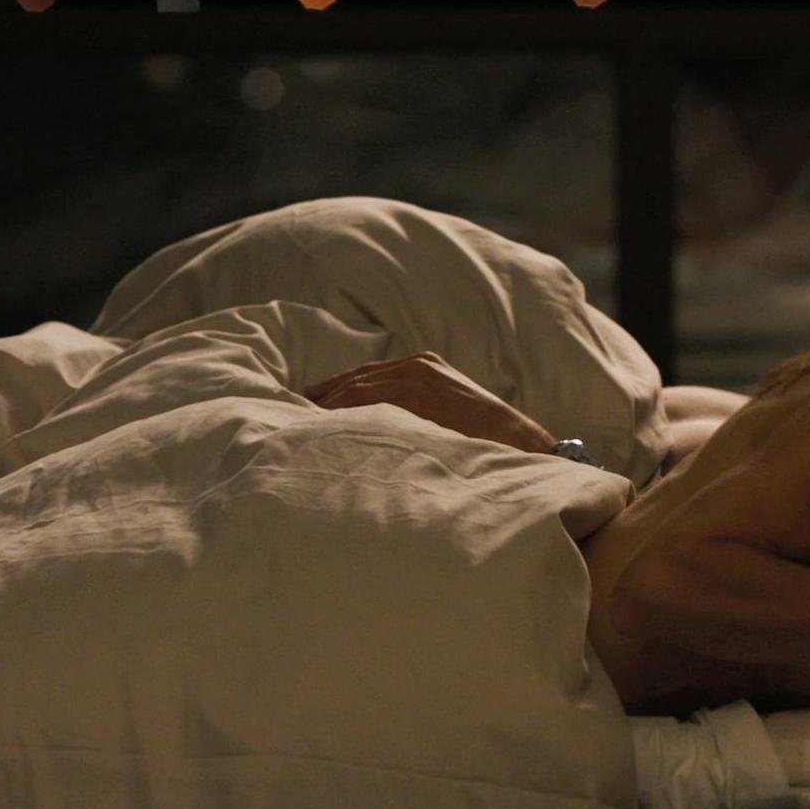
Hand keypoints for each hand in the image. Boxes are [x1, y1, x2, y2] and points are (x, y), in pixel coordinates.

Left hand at [305, 353, 555, 453]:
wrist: (517, 443)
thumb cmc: (485, 441)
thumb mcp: (448, 416)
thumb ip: (417, 413)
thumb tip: (383, 432)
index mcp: (425, 366)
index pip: (368, 376)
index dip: (336, 391)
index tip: (310, 405)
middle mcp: (417, 365)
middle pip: (355, 378)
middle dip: (323, 396)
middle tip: (292, 412)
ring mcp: (415, 376)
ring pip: (355, 388)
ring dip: (326, 407)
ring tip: (298, 423)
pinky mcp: (415, 392)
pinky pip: (364, 399)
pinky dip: (340, 411)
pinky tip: (320, 425)